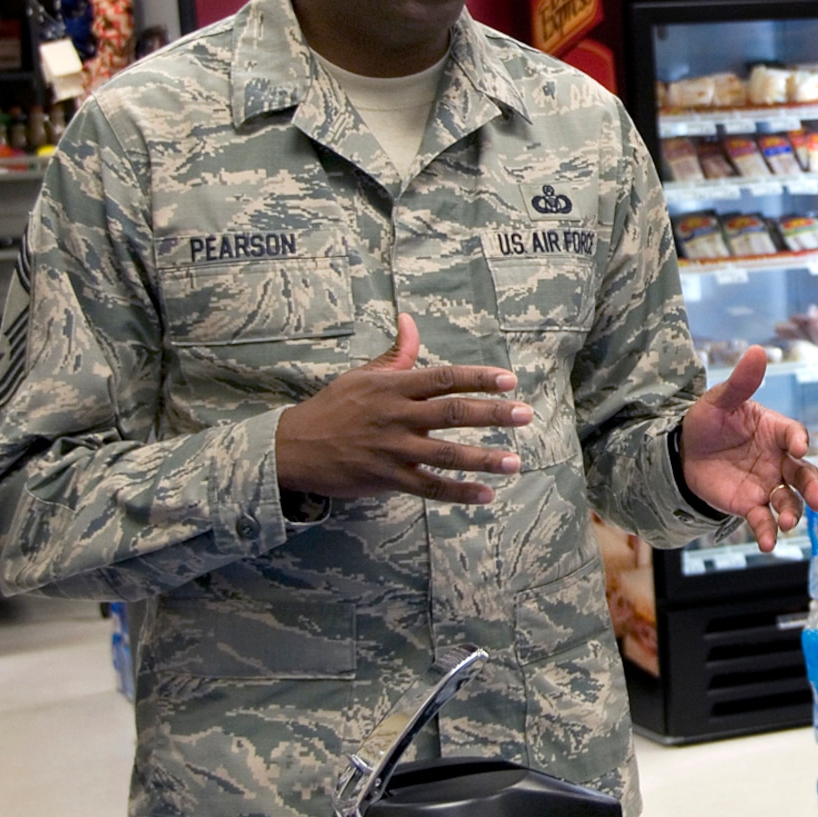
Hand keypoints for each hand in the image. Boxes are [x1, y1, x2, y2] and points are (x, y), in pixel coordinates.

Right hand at [274, 313, 528, 504]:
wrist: (293, 447)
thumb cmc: (333, 407)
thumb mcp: (362, 375)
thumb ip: (395, 353)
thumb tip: (410, 321)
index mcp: (394, 386)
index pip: (444, 378)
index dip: (478, 378)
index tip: (509, 380)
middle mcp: (397, 415)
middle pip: (451, 413)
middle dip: (491, 414)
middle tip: (524, 415)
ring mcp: (392, 448)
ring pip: (445, 454)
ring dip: (482, 459)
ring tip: (514, 462)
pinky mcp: (386, 478)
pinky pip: (428, 487)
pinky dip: (458, 493)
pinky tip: (486, 495)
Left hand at [679, 345, 817, 551]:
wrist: (683, 453)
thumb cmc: (707, 422)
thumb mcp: (719, 401)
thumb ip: (740, 382)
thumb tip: (757, 351)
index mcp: (775, 430)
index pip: (794, 434)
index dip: (799, 441)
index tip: (799, 448)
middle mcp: (777, 459)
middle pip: (803, 475)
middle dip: (814, 487)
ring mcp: (766, 484)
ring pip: (789, 501)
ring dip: (792, 513)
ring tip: (788, 523)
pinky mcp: (749, 505)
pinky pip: (763, 519)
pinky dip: (767, 532)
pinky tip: (767, 543)